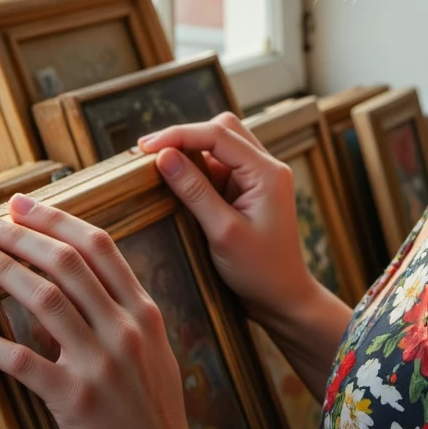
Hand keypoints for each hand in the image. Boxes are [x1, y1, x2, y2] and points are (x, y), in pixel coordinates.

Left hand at [0, 193, 205, 428]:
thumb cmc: (155, 416)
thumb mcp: (153, 352)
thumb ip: (123, 316)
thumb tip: (83, 287)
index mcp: (144, 311)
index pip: (98, 246)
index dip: (56, 220)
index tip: (23, 206)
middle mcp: (124, 329)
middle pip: (66, 262)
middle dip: (21, 234)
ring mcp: (100, 364)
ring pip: (44, 299)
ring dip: (2, 268)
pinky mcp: (74, 400)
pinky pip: (22, 361)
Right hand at [138, 113, 316, 328]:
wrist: (283, 299)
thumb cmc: (259, 271)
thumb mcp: (223, 232)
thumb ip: (194, 191)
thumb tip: (163, 157)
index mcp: (267, 172)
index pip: (219, 135)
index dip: (179, 135)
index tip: (144, 147)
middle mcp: (266, 167)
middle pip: (222, 130)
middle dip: (185, 137)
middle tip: (148, 154)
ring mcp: (258, 177)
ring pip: (220, 145)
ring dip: (190, 152)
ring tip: (157, 167)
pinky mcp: (248, 190)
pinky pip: (220, 166)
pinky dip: (197, 169)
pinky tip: (176, 181)